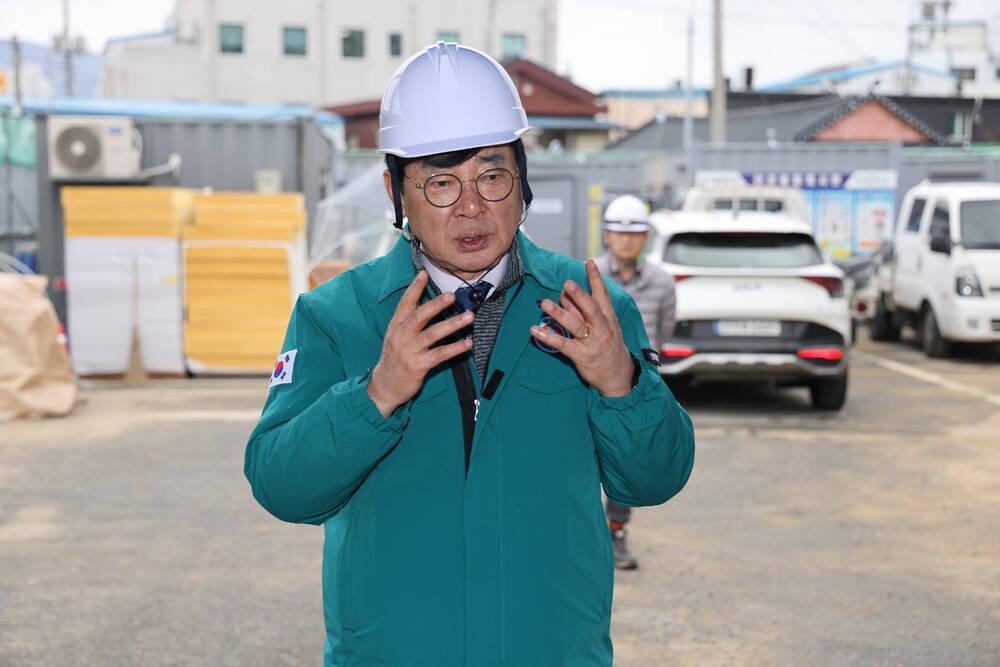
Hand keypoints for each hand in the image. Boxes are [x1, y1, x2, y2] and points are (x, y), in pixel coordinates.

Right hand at [367, 271, 473, 416]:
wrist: (384, 386)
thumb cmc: (394, 359)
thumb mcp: (396, 337)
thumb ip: (409, 322)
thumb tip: (428, 305)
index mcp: (396, 326)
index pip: (405, 303)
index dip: (414, 288)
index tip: (424, 274)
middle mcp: (401, 336)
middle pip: (420, 315)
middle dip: (437, 304)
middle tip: (453, 295)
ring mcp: (409, 351)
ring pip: (433, 334)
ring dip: (453, 324)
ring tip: (469, 317)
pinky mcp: (418, 365)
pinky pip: (439, 354)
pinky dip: (455, 348)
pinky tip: (468, 344)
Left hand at [530, 259, 633, 396]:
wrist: (618, 375)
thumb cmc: (607, 346)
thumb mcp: (602, 326)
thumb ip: (582, 311)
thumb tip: (564, 294)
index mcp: (608, 318)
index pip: (602, 295)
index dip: (596, 279)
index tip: (589, 263)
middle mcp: (601, 328)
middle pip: (591, 309)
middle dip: (579, 295)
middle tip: (567, 283)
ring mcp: (592, 342)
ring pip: (576, 325)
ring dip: (560, 313)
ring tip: (545, 303)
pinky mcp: (582, 356)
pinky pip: (564, 345)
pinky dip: (549, 337)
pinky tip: (535, 330)